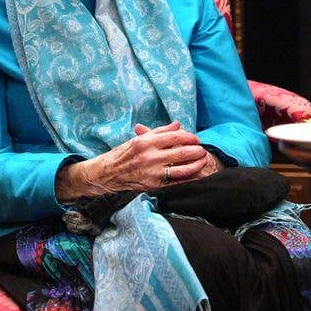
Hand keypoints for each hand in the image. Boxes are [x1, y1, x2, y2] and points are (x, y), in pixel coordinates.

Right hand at [56, 121, 207, 199]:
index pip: (175, 137)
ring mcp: (153, 173)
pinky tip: (197, 175)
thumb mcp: (138, 139)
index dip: (189, 137)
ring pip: (183, 169)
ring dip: (197, 165)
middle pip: (182, 153)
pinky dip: (190, 178)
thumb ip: (160, 132)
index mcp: (146, 142)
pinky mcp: (154, 185)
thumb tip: (178, 124)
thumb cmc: (123, 154)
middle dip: (196, 150)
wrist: (108, 174)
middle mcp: (150, 157)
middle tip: (202, 149)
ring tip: (202, 161)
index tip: (196, 138)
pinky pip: (177, 182)